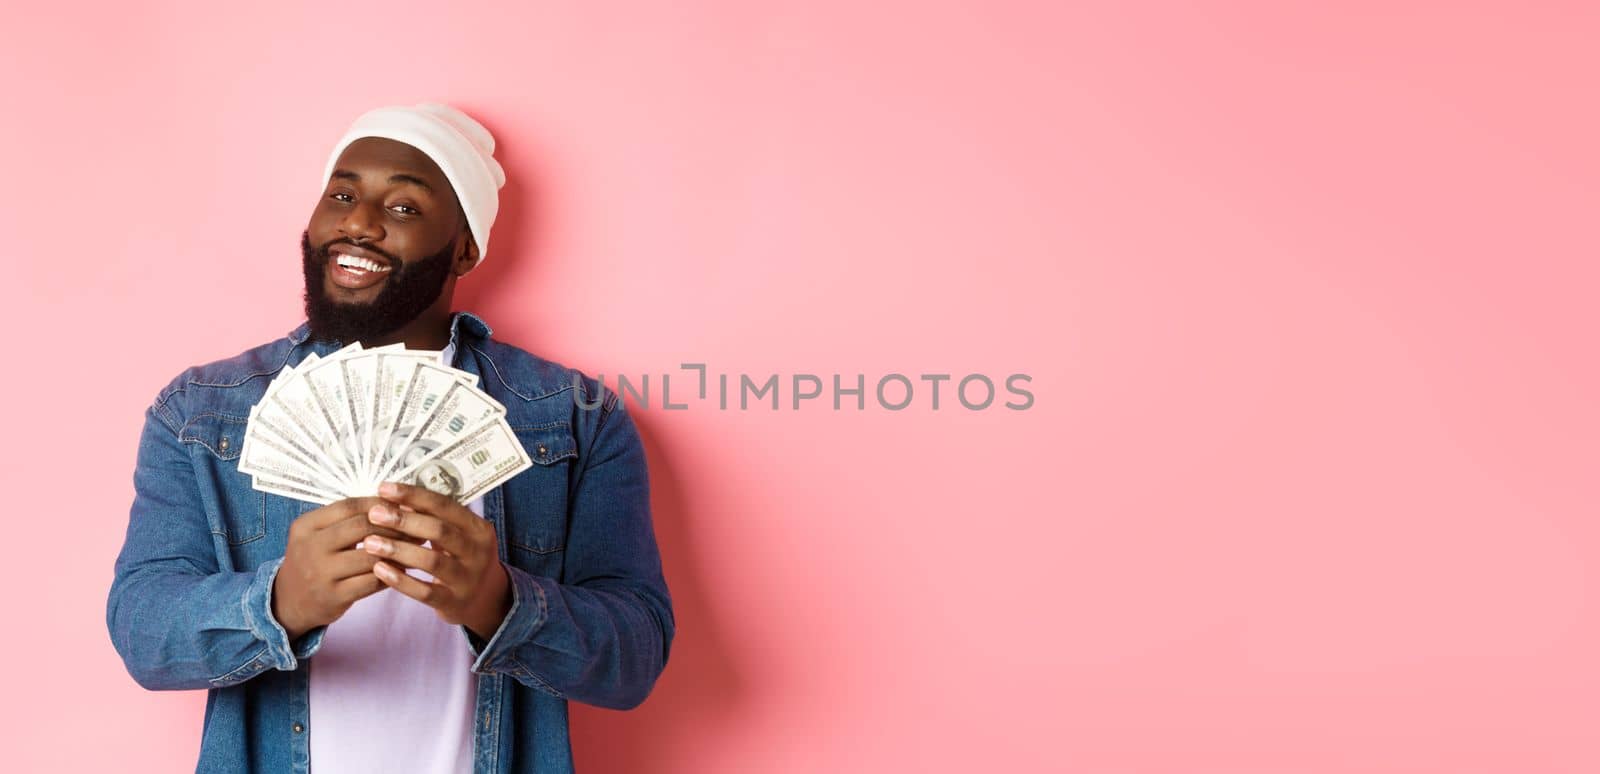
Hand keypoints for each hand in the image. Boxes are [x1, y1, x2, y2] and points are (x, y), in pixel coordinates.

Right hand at [272, 497, 424, 640]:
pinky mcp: (334, 597)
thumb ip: (347, 519)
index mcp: (306, 526)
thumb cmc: (313, 561)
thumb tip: (395, 503)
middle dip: (394, 525)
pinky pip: (372, 582)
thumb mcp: (317, 534)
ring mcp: (321, 574)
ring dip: (398, 550)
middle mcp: (310, 548)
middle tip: (418, 526)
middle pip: (361, 527)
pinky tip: (405, 569)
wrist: (289, 602)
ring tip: (417, 547)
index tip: (404, 505)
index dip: (380, 504)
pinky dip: (393, 574)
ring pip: (370, 556)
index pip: (349, 506)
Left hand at [363, 482, 511, 639]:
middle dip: (404, 521)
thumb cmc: (462, 557)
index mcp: (479, 529)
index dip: (414, 495)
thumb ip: (433, 518)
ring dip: (397, 550)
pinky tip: (379, 570)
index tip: (385, 488)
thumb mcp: (457, 535)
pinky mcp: (454, 602)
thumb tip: (397, 498)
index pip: (446, 505)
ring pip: (431, 561)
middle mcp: (478, 552)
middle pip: (439, 531)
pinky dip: (400, 580)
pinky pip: (424, 592)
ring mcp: (467, 579)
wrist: (486, 599)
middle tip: (374, 514)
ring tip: (369, 543)